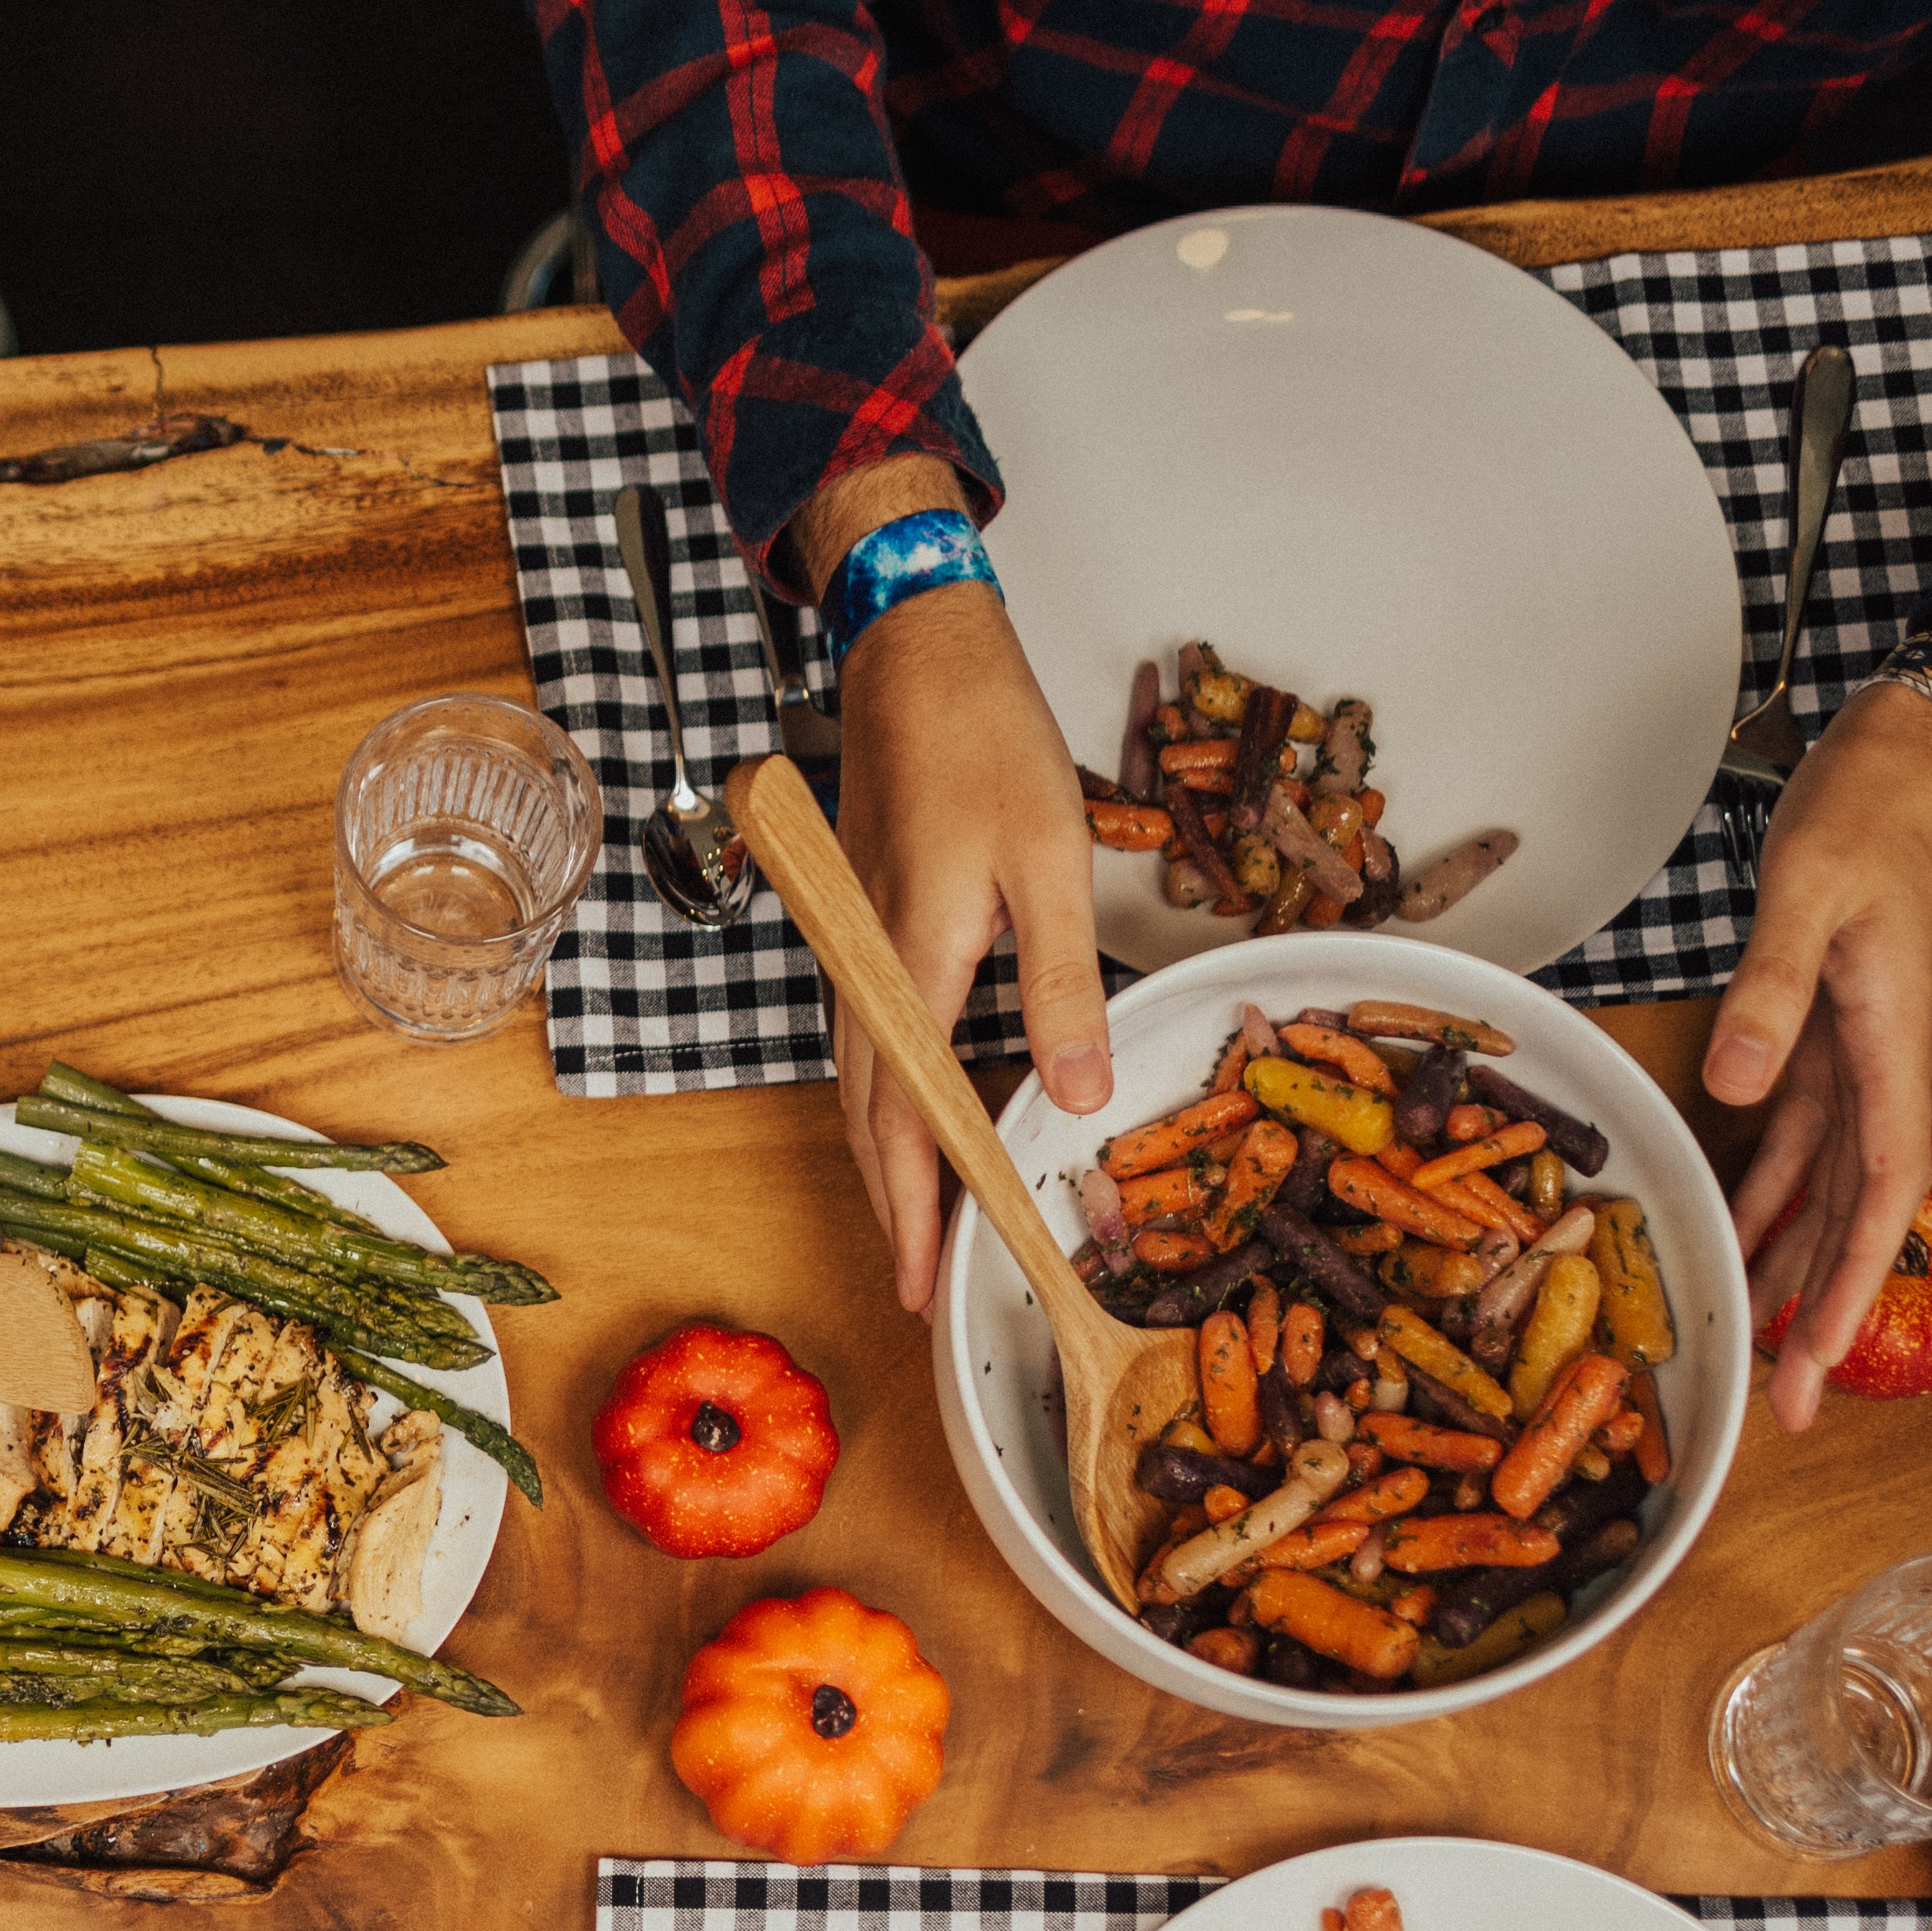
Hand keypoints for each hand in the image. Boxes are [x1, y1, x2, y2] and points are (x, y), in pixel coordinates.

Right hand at [811, 461, 1110, 1312]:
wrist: (913, 650)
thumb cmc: (986, 736)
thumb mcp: (1053, 858)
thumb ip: (1063, 983)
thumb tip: (1074, 1092)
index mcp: (915, 958)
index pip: (906, 1115)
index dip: (917, 1205)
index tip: (928, 1275)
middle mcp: (869, 963)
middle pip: (867, 1115)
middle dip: (894, 1204)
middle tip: (920, 1280)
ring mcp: (857, 944)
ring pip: (860, 1080)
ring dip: (887, 1155)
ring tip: (922, 1217)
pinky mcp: (865, 924)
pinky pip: (867, 1037)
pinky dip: (887, 1096)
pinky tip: (917, 1114)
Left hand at [1719, 579, 1931, 1432]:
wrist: (1902, 758)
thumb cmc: (1866, 816)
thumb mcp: (1808, 896)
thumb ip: (1773, 991)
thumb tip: (1739, 1081)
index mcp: (1890, 1046)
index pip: (1885, 1190)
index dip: (1857, 1278)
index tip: (1826, 1354)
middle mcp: (1882, 1065)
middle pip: (1857, 1211)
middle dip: (1825, 1306)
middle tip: (1786, 1399)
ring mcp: (1856, 1053)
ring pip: (1829, 1183)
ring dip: (1796, 1259)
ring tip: (1761, 1340)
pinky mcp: (1826, 1032)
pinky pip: (1802, 1134)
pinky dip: (1772, 1188)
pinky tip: (1740, 1230)